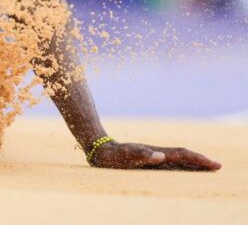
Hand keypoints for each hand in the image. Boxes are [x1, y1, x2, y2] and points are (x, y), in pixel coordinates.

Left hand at [89, 139, 220, 170]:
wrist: (100, 148)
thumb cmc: (112, 154)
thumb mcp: (126, 155)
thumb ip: (142, 155)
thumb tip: (161, 156)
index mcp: (155, 152)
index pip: (181, 155)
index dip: (197, 159)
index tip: (213, 163)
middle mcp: (156, 153)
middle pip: (183, 156)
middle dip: (201, 161)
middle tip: (218, 166)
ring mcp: (153, 156)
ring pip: (178, 159)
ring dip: (193, 163)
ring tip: (207, 168)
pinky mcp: (148, 160)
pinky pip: (169, 163)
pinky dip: (181, 166)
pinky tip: (184, 170)